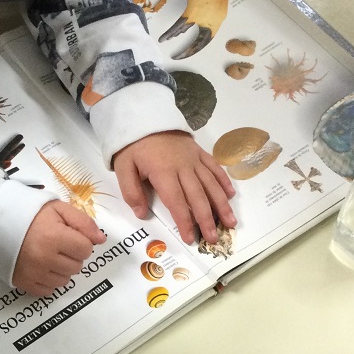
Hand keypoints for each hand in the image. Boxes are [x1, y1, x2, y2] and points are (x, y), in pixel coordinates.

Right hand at [12, 201, 104, 295]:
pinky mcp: (25, 283)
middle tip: (58, 245)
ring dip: (62, 269)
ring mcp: (34, 274)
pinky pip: (49, 290)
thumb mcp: (58, 209)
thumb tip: (101, 240)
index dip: (81, 241)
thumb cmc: (30, 215)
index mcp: (54, 237)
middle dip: (72, 255)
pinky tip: (42, 267)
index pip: (86, 249)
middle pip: (77, 266)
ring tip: (49, 255)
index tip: (68, 235)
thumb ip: (83, 222)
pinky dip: (49, 280)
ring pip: (65, 280)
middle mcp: (45, 258)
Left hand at [113, 129, 235, 243]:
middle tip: (214, 239)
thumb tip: (141, 214)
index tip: (189, 238)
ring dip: (221, 205)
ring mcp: (194, 159)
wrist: (145, 115)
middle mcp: (183, 167)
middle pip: (198, 197)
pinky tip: (230, 195)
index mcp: (163, 173)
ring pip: (211, 184)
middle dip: (207, 220)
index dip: (184, 222)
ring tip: (231, 222)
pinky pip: (214, 167)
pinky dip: (223, 181)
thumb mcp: (123, 167)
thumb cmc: (132, 144)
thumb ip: (131, 192)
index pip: (176, 202)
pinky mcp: (199, 151)